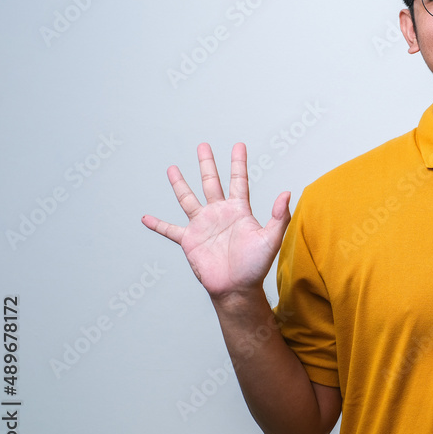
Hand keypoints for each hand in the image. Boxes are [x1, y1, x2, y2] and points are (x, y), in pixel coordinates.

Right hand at [141, 143, 290, 300]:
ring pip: (188, 199)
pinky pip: (170, 230)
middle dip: (207, 164)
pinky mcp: (190, 241)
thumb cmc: (255, 267)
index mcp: (239, 211)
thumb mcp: (271, 239)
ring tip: (172, 168)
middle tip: (203, 146)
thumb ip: (279, 216)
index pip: (239, 181)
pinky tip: (145, 218)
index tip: (238, 145)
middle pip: (211, 182)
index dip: (238, 163)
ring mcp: (203, 226)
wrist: (236, 288)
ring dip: (180, 184)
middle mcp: (219, 214)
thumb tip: (287, 193)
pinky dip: (158, 224)